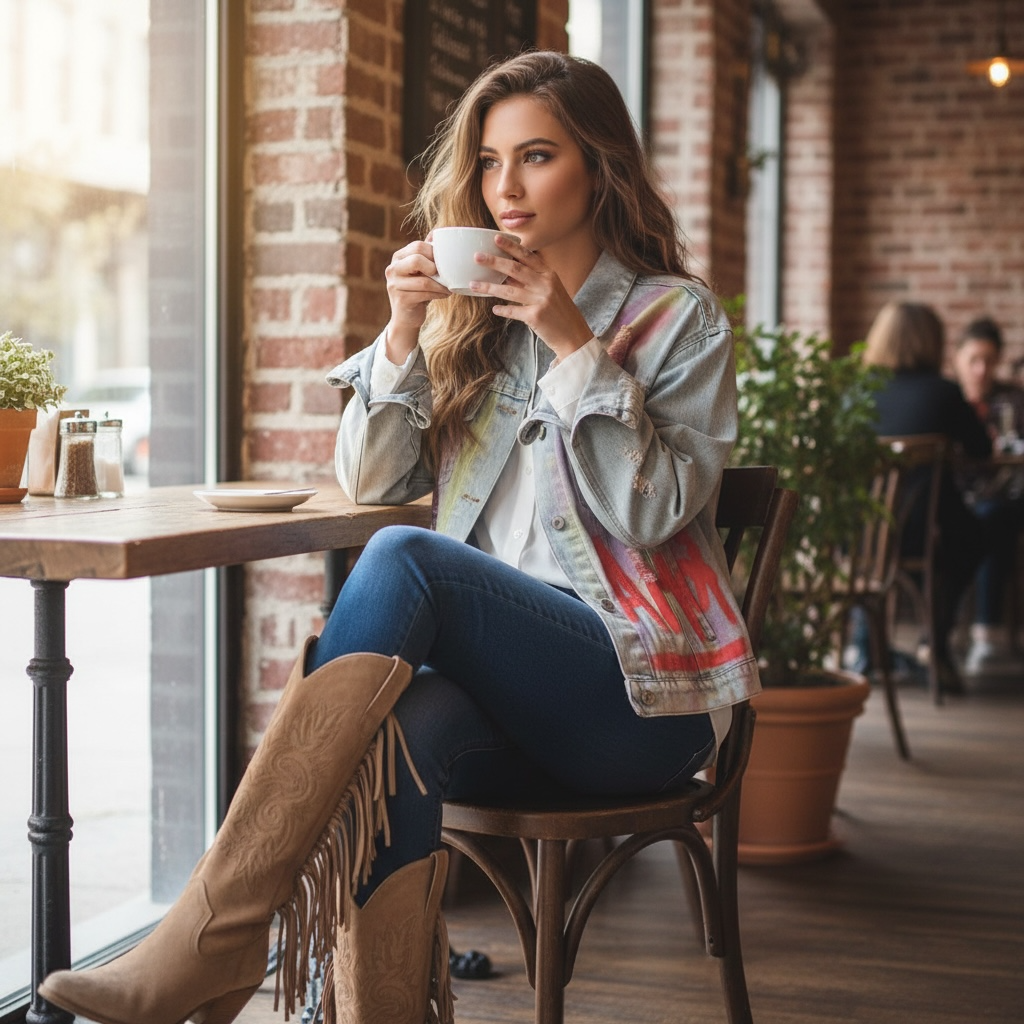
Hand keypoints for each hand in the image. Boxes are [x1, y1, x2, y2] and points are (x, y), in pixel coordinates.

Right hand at [383, 238, 450, 361]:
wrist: (406, 317)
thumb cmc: (418, 290)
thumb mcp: (421, 270)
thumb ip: (427, 254)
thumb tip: (438, 232)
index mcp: (398, 257)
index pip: (418, 246)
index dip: (435, 253)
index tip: (445, 262)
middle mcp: (393, 268)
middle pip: (417, 259)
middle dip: (436, 267)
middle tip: (445, 274)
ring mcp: (394, 284)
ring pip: (425, 280)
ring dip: (442, 285)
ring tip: (449, 287)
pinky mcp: (401, 299)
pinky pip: (425, 294)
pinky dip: (439, 294)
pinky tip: (445, 295)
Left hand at [469, 235, 593, 360]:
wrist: (574, 335)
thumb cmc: (560, 312)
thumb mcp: (550, 291)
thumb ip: (531, 281)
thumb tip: (505, 274)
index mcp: (549, 274)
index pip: (527, 256)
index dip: (511, 247)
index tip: (496, 238)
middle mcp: (546, 285)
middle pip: (515, 269)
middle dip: (494, 262)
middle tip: (477, 257)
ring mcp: (541, 300)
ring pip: (509, 291)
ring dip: (489, 287)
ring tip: (474, 285)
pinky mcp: (536, 316)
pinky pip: (513, 311)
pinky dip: (503, 310)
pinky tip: (495, 309)